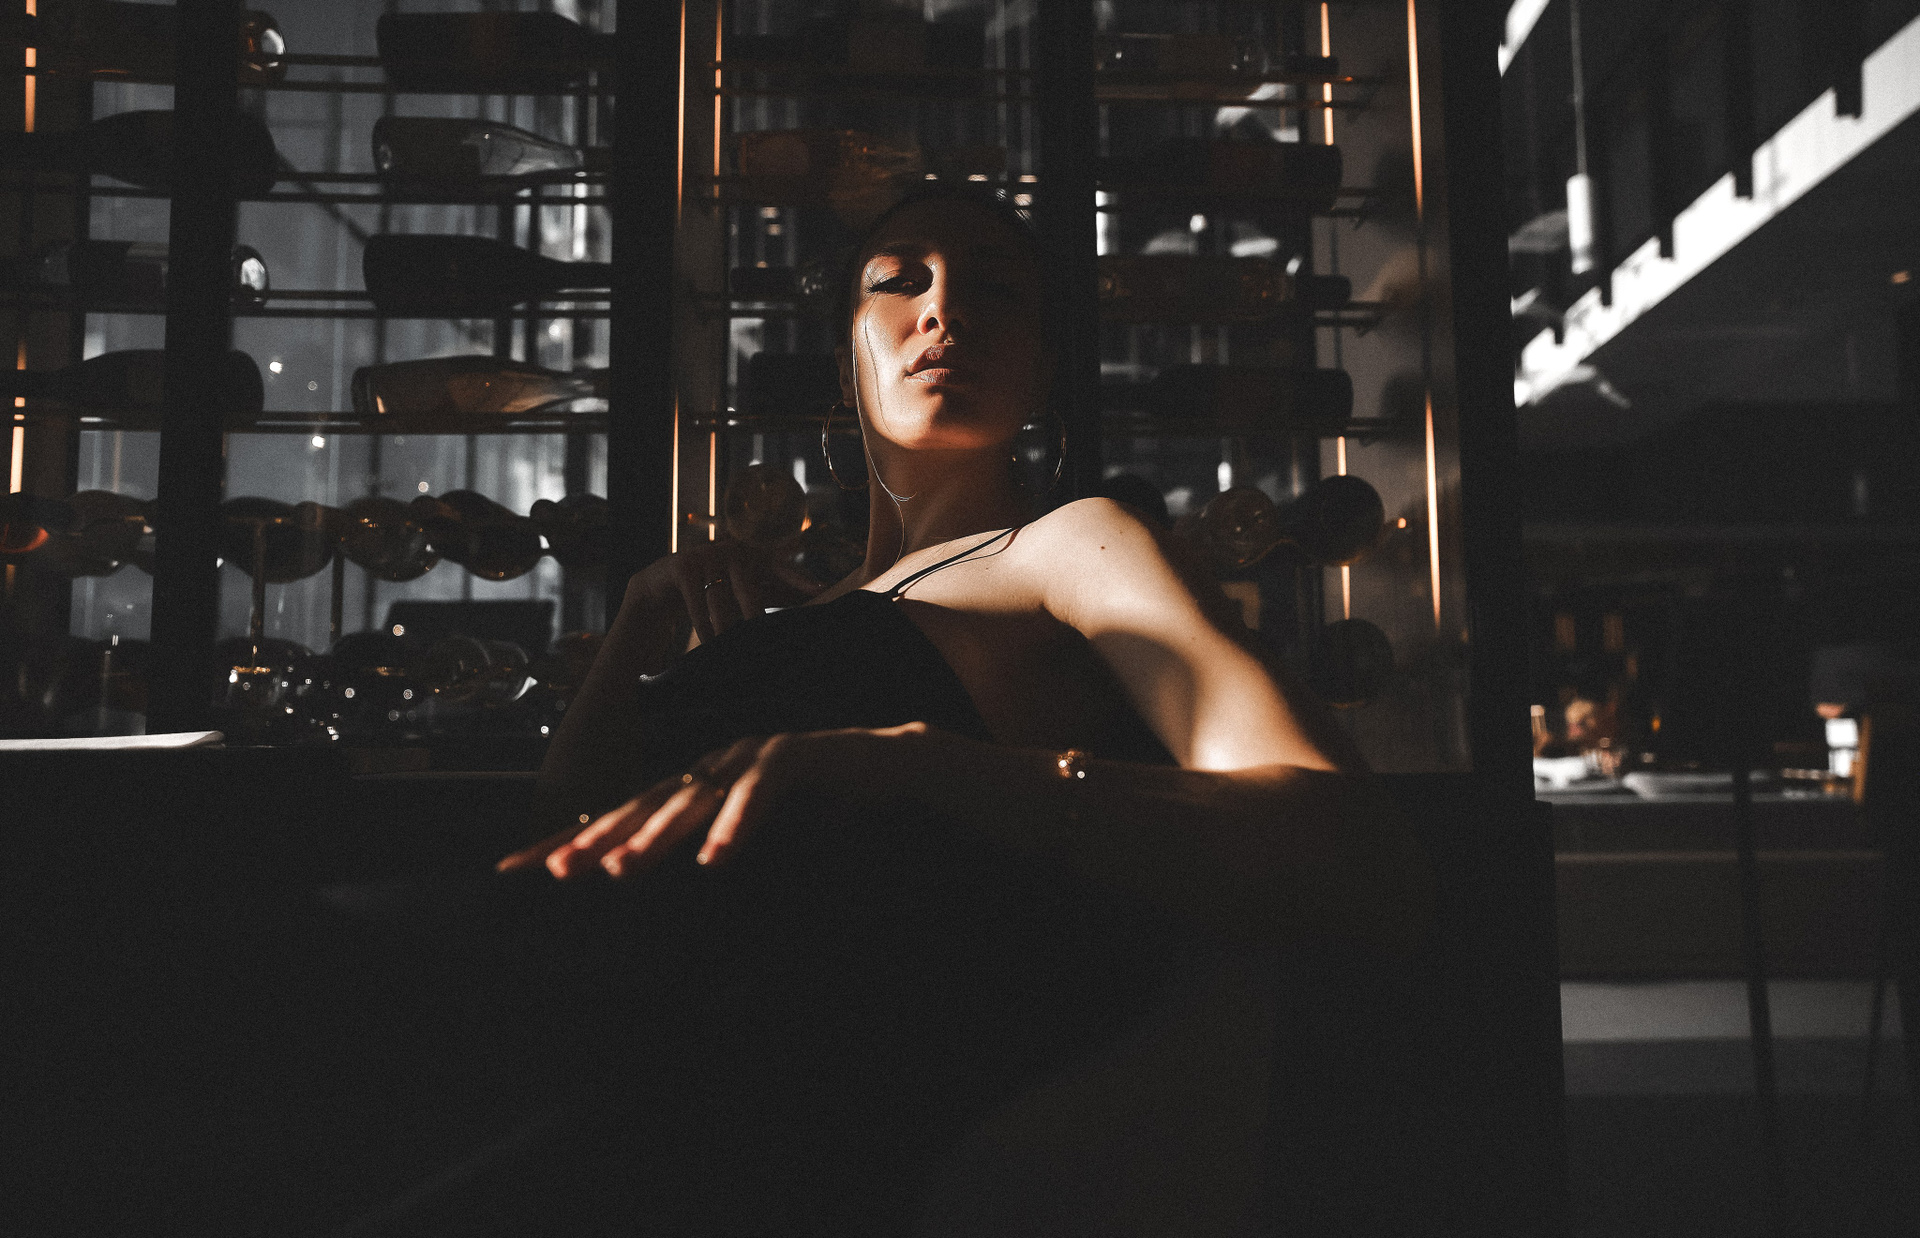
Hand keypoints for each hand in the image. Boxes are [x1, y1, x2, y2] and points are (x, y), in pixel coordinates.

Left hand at [498, 722, 943, 877]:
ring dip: (656, 837)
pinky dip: (736, 824)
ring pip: (694, 799)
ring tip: (621, 870)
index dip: (569, 838)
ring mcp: (751, 756)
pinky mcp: (795, 757)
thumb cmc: (819, 806)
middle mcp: (713, 766)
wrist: (890, 766)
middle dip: (596, 838)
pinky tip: (714, 859)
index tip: (514, 869)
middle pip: (644, 805)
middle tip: (554, 872)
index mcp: (697, 785)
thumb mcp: (751, 831)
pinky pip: (759, 794)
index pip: (623, 814)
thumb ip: (705, 846)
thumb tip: (647, 880)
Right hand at [631, 534, 821, 646]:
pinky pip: (696, 599)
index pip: (781, 568)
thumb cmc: (716, 588)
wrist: (667, 585)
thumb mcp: (747, 590)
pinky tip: (708, 641)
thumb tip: (819, 598)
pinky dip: (702, 623)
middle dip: (754, 615)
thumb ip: (779, 593)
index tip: (821, 590)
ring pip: (720, 598)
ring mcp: (707, 554)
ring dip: (724, 626)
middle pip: (749, 588)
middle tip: (762, 638)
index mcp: (753, 555)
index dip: (799, 580)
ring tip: (729, 647)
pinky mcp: (683, 564)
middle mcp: (733, 550)